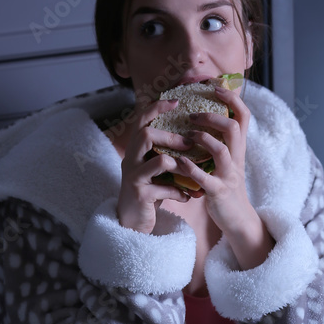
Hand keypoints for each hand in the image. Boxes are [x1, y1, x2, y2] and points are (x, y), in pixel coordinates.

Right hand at [116, 97, 194, 233]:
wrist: (132, 222)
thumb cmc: (149, 192)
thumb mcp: (155, 169)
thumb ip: (166, 153)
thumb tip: (192, 135)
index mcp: (135, 150)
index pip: (141, 120)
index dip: (157, 107)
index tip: (176, 101)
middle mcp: (131, 160)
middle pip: (146, 135)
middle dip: (171, 136)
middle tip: (190, 142)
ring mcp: (134, 177)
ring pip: (159, 161)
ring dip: (180, 164)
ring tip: (191, 171)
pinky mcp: (141, 195)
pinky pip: (165, 188)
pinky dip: (179, 191)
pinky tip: (187, 196)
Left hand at [170, 84, 274, 268]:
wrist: (237, 220)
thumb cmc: (225, 187)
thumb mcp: (225, 162)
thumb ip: (218, 142)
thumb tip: (202, 119)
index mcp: (237, 148)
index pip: (243, 116)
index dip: (231, 98)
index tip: (215, 86)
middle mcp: (236, 158)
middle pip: (234, 127)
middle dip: (213, 115)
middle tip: (193, 113)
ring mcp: (229, 176)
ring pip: (222, 150)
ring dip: (203, 138)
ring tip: (187, 133)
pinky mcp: (219, 193)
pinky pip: (206, 178)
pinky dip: (191, 168)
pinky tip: (179, 162)